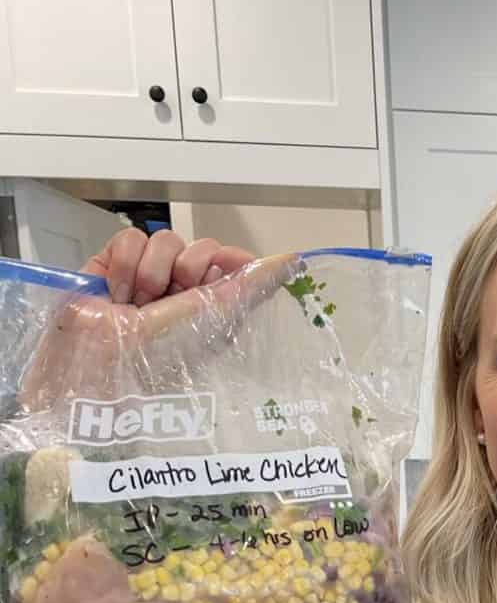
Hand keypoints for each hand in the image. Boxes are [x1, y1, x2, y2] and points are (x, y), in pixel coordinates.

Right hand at [19, 230, 297, 411]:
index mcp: (211, 309)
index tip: (225, 264)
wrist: (98, 364)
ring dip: (153, 271)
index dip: (232, 260)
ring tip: (139, 303)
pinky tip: (117, 293)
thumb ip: (248, 289)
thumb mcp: (210, 322)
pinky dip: (125, 265)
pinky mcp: (114, 265)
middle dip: (189, 268)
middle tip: (175, 294)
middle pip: (201, 248)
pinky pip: (130, 238)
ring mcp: (148, 276)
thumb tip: (292, 262)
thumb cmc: (159, 354)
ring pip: (165, 239)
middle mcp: (183, 292)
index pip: (232, 267)